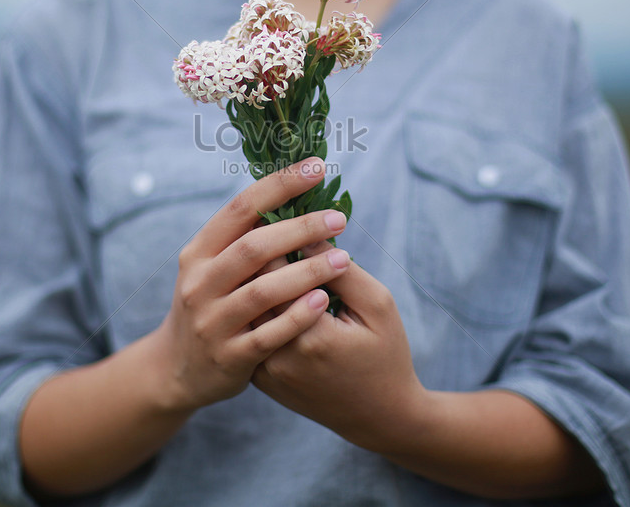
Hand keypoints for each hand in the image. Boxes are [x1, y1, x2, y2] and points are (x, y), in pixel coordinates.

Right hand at [149, 158, 352, 412]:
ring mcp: (213, 322)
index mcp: (198, 253)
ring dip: (307, 272)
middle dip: (301, 228)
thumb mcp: (210, 267)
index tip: (317, 166)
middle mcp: (200, 284)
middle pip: (254, 247)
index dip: (280, 185)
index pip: (240, 208)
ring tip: (343, 258)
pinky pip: (268, 335)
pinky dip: (297, 317)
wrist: (176, 369)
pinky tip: (323, 301)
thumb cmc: (210, 305)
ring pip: (263, 291)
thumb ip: (243, 237)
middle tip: (340, 218)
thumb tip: (292, 191)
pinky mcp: (229, 357)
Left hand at [252, 242, 427, 451]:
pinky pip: (247, 332)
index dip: (274, 233)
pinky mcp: (260, 379)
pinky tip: (265, 286)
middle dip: (259, 251)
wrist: (379, 417)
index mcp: (311, 334)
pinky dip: (253, 307)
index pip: (272, 268)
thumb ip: (342, 270)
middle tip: (269, 222)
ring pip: (243, 310)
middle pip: (250, 287)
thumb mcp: (378, 305)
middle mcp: (279, 355)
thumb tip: (306, 231)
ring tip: (266, 253)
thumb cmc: (386, 355)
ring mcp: (265, 371)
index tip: (282, 210)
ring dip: (251, 279)